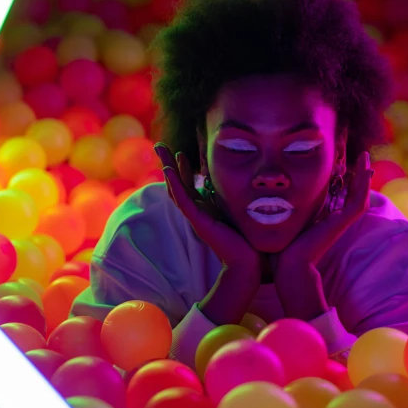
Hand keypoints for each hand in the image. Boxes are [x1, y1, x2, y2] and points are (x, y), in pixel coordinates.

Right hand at [155, 143, 260, 323]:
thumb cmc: (247, 239)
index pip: (190, 183)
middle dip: (169, 162)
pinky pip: (183, 200)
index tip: (181, 151)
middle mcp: (198, 211)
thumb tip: (240, 181)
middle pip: (178, 182)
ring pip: (176, 188)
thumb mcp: (238, 211)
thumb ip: (233, 199)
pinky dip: (175, 184)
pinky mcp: (198, 221)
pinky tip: (168, 170)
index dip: (184, 167)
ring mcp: (196, 216)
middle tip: (160, 145)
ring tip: (161, 150)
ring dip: (168, 167)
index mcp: (206, 208)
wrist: (247, 262)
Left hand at [273, 152, 373, 319]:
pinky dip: (363, 186)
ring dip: (363, 176)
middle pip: (352, 193)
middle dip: (357, 174)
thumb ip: (282, 208)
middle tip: (361, 156)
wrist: (288, 266)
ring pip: (359, 195)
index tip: (341, 163)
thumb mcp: (284, 220)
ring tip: (365, 157)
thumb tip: (267, 194)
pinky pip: (358, 202)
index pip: (337, 195)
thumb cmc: (281, 249)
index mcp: (322, 219)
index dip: (342, 179)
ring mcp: (340, 221)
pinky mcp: (341, 223)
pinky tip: (365, 170)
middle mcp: (333, 219)